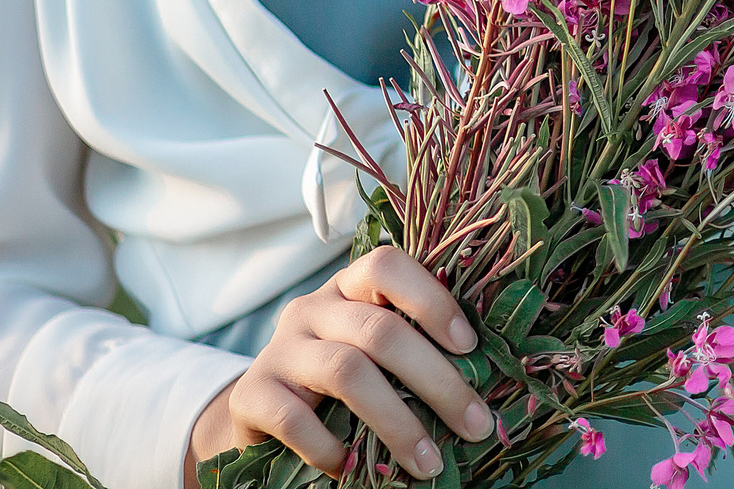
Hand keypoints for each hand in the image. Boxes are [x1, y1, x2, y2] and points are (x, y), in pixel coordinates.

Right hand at [184, 246, 492, 485]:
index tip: (470, 346)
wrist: (260, 411)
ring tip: (430, 463)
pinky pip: (295, 418)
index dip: (431, 300)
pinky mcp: (252, 394)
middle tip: (475, 425)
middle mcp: (312, 308)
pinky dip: (330, 448)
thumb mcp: (371, 352)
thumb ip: (409, 348)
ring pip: (347, 372)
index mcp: (349, 287)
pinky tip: (351, 468)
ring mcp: (279, 349)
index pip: (387, 266)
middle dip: (436, 380)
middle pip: (380, 330)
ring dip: (397, 423)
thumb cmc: (337, 379)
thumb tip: (481, 385)